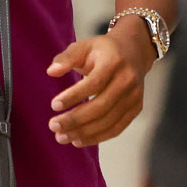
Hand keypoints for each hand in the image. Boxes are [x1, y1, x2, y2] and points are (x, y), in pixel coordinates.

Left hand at [47, 29, 148, 147]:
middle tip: (53, 126)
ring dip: (84, 132)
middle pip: (101, 106)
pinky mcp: (136, 109)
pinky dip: (97, 137)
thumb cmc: (102, 50)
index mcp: (113, 62)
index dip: (74, 96)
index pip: (94, 83)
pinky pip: (116, 128)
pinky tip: (79, 140)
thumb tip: (51, 71)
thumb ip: (67, 58)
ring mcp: (134, 97)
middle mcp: (127, 80)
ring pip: (109, 121)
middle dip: (76, 119)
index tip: (53, 105)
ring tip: (62, 137)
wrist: (133, 52)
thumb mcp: (84, 46)